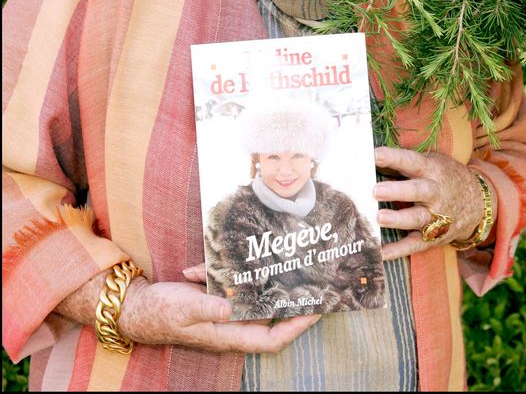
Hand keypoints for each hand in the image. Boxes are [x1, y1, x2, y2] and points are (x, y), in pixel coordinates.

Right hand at [118, 275, 319, 352]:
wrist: (136, 308)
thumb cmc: (160, 313)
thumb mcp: (184, 309)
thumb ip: (208, 307)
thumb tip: (231, 306)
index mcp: (228, 335)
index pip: (270, 340)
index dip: (295, 328)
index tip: (315, 311)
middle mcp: (230, 325)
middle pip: (268, 317)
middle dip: (287, 300)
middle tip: (307, 279)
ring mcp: (222, 311)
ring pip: (250, 297)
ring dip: (256, 280)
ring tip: (274, 260)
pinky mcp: (213, 297)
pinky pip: (228, 285)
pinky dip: (223, 272)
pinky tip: (205, 265)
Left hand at [373, 146, 496, 260]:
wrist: (478, 203)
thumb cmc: (445, 177)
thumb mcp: (434, 162)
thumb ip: (408, 162)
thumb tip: (372, 160)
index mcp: (433, 170)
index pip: (412, 162)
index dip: (394, 157)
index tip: (375, 155)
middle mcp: (435, 193)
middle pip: (418, 191)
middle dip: (397, 191)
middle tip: (375, 190)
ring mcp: (436, 217)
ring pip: (417, 219)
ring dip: (398, 219)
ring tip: (379, 218)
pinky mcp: (433, 237)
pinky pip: (415, 244)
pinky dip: (398, 250)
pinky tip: (381, 252)